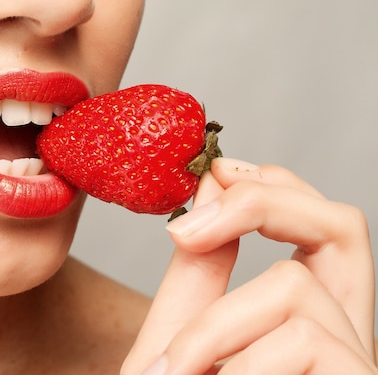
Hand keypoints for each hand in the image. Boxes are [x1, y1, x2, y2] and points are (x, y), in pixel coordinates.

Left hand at [121, 157, 375, 374]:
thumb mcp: (180, 339)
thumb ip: (200, 272)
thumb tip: (213, 184)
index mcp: (307, 322)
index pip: (321, 225)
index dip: (273, 185)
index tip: (214, 173)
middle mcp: (344, 336)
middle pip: (342, 227)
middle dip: (261, 203)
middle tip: (185, 230)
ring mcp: (354, 363)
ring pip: (297, 284)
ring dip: (213, 326)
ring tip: (174, 370)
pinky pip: (305, 338)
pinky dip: (237, 361)